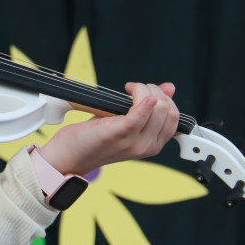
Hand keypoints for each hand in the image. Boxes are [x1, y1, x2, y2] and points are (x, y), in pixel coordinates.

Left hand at [37, 82, 179, 175]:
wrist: (70, 156)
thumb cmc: (94, 139)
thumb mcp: (125, 122)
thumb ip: (147, 108)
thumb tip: (169, 88)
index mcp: (153, 144)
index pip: (174, 116)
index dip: (163, 98)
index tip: (144, 91)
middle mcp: (148, 146)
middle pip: (168, 110)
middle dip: (153, 90)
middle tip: (134, 89)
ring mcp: (135, 142)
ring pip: (157, 107)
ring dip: (144, 89)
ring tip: (129, 89)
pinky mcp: (119, 134)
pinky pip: (139, 114)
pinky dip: (140, 97)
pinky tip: (133, 91)